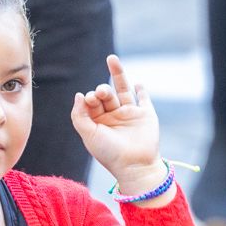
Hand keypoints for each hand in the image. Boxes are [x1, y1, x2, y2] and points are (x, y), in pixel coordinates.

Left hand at [70, 54, 162, 184]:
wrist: (134, 166)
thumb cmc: (109, 153)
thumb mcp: (88, 135)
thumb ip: (79, 115)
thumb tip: (79, 95)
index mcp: (98, 122)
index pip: (91, 102)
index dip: (89, 97)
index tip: (90, 99)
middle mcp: (113, 117)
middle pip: (106, 94)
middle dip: (101, 90)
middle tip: (101, 92)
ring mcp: (130, 115)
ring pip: (123, 90)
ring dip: (118, 74)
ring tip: (111, 59)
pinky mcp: (146, 115)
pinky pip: (144, 99)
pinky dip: (142, 91)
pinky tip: (138, 83)